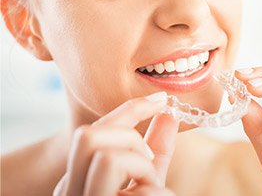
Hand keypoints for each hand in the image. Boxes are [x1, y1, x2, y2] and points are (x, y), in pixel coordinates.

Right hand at [53, 93, 178, 195]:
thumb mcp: (147, 184)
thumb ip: (155, 151)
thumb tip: (168, 115)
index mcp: (79, 180)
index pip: (95, 130)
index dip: (130, 108)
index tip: (160, 98)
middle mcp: (71, 194)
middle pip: (87, 136)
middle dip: (127, 134)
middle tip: (148, 158)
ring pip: (106, 156)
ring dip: (140, 164)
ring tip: (150, 184)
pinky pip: (134, 189)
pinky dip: (153, 189)